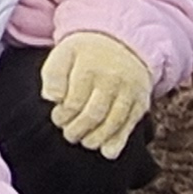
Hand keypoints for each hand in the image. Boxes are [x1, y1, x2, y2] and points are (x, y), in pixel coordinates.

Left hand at [38, 32, 153, 158]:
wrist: (122, 42)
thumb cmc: (84, 53)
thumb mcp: (64, 53)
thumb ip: (53, 75)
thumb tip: (51, 99)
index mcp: (89, 66)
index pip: (74, 101)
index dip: (63, 116)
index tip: (57, 118)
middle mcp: (113, 79)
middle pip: (94, 114)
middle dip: (78, 130)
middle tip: (69, 134)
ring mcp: (129, 91)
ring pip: (113, 122)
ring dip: (96, 139)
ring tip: (84, 141)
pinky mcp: (141, 102)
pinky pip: (130, 125)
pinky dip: (119, 141)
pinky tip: (107, 152)